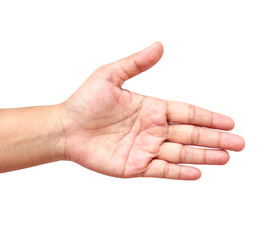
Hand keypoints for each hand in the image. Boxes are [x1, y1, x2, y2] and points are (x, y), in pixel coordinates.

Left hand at [60, 42, 244, 179]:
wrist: (65, 128)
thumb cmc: (85, 102)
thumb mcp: (110, 75)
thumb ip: (136, 64)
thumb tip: (159, 45)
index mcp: (150, 108)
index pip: (186, 113)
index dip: (208, 118)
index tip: (228, 122)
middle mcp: (152, 129)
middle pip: (190, 134)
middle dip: (215, 138)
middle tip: (239, 143)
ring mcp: (144, 148)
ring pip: (180, 153)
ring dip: (204, 155)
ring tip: (225, 157)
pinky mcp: (134, 165)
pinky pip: (161, 169)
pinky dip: (179, 171)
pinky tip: (196, 172)